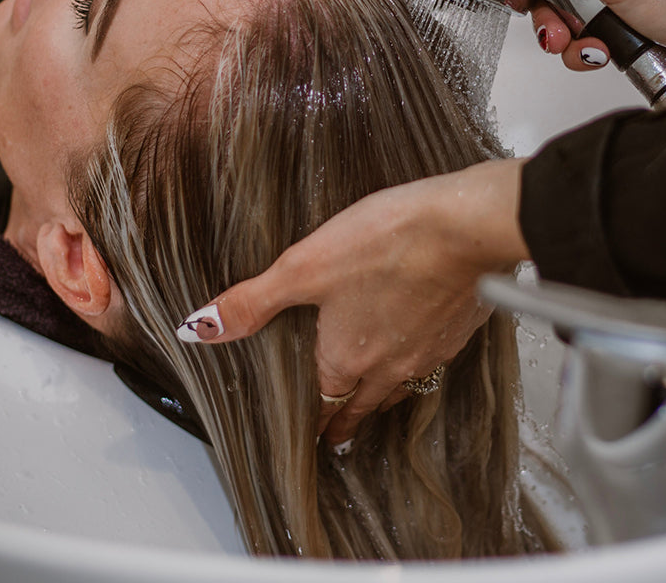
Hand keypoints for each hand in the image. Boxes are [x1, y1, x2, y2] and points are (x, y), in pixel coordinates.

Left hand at [179, 159, 528, 445]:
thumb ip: (252, 301)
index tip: (314, 437)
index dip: (317, 423)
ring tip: (376, 400)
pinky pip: (433, 360)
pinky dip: (420, 362)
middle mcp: (389, 366)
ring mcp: (429, 351)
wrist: (466, 228)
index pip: (326, 404)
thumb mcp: (304, 266)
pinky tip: (421, 344)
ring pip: (401, 387)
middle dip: (348, 420)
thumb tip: (199, 328)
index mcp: (346, 358)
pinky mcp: (458, 330)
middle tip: (340, 435)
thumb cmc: (389, 242)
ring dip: (384, 397)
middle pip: (364, 405)